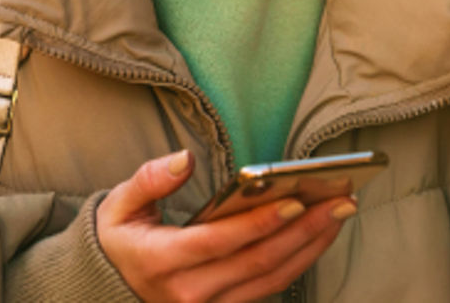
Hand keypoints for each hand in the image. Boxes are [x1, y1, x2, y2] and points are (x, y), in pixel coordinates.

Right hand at [96, 150, 356, 302]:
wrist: (109, 287)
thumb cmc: (121, 239)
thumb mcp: (119, 205)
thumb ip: (150, 180)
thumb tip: (184, 159)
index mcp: (160, 261)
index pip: (219, 242)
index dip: (259, 223)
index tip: (294, 202)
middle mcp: (187, 293)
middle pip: (257, 262)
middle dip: (303, 231)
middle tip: (339, 201)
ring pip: (271, 279)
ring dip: (311, 246)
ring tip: (340, 212)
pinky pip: (269, 288)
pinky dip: (299, 261)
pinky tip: (320, 234)